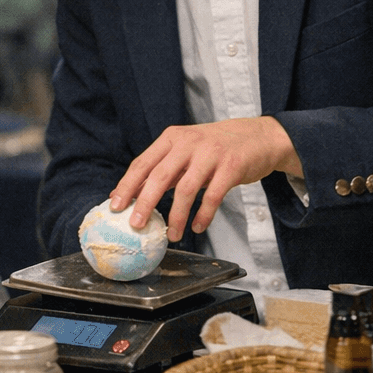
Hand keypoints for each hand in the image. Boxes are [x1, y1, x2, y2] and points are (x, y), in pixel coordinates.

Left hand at [109, 116, 301, 241]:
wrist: (257, 136)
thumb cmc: (215, 148)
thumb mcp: (184, 151)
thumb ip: (160, 170)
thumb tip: (127, 193)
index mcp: (172, 138)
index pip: (142, 163)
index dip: (127, 186)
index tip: (115, 206)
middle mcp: (189, 143)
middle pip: (160, 176)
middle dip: (145, 203)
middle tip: (136, 225)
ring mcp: (211, 153)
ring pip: (186, 189)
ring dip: (177, 216)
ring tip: (172, 235)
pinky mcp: (232, 166)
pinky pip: (213, 196)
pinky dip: (203, 215)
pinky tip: (197, 227)